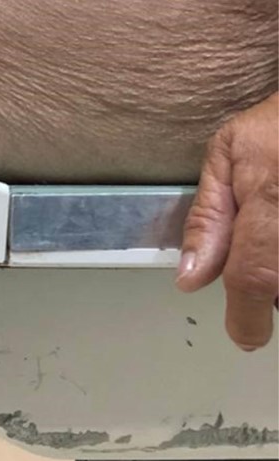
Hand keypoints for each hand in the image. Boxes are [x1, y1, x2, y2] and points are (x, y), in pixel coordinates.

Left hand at [177, 93, 277, 350]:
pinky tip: (276, 244)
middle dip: (270, 291)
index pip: (255, 276)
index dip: (248, 317)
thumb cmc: (276, 123)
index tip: (244, 337)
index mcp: (269, 200)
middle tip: (262, 253)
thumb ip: (208, 218)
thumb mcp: (228, 153)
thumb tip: (191, 279)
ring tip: (270, 240)